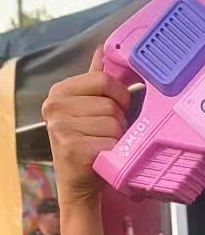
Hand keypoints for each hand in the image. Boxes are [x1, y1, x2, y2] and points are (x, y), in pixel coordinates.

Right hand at [41, 50, 130, 205]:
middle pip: (111, 104)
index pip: (103, 79)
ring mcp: (60, 127)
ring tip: (105, 145)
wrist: (79, 184)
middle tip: (106, 134)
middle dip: (119, 121)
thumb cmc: (89, 143)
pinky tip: (103, 156)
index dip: (120, 94)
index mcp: (59, 92)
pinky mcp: (72, 148)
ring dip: (118, 138)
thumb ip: (94, 81)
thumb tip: (102, 50)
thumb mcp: (89, 108)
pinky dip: (115, 152)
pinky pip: (112, 142)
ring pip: (114, 124)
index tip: (118, 108)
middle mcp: (54, 107)